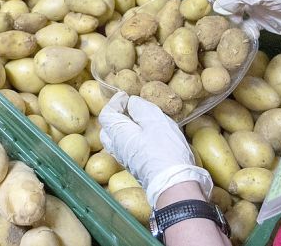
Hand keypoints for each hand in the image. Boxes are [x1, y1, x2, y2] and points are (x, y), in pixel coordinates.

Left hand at [99, 92, 211, 206]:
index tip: (126, 96)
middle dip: (116, 116)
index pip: (106, 114)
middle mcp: (117, 148)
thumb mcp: (155, 120)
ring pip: (118, 141)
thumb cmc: (165, 149)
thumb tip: (132, 103)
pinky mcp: (137, 168)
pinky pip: (128, 149)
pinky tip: (148, 137)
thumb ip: (140, 108)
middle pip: (108, 130)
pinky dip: (133, 139)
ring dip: (125, 128)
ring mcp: (126, 160)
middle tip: (131, 109)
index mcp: (118, 134)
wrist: (175, 184)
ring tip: (142, 122)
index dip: (114, 102)